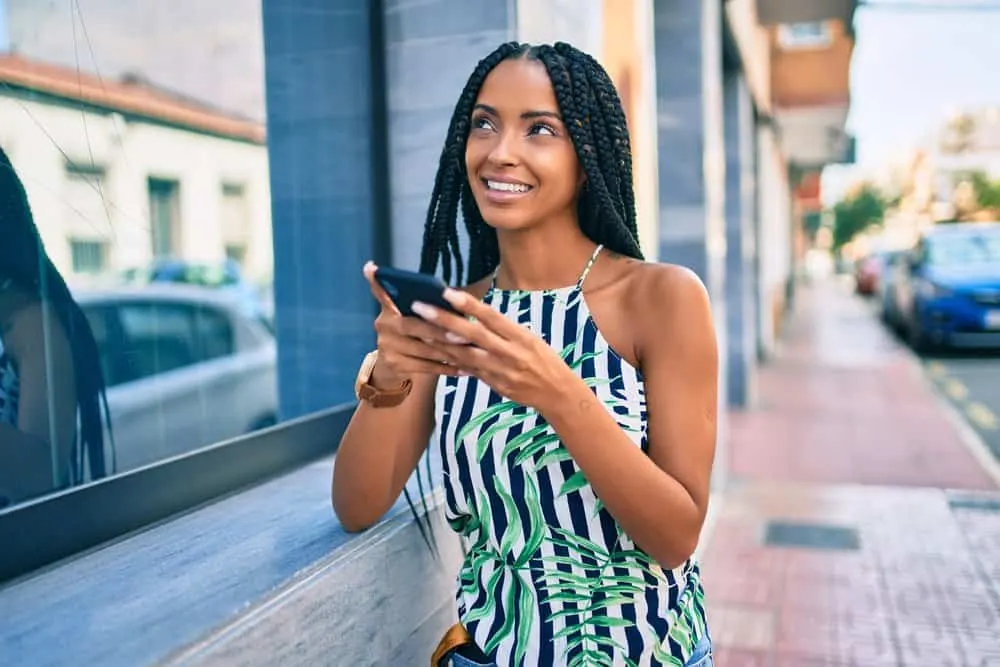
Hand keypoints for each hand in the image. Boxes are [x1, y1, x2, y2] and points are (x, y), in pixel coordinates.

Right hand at [363, 262, 465, 383]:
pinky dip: (447, 367)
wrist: (393, 367)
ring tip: (472, 352)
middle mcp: (384, 324)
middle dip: (439, 331)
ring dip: (449, 352)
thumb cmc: (415, 334)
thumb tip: (457, 295)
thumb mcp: (417, 317)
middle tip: (464, 334)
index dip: (376, 281)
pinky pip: (426, 367)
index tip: (371, 267)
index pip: (382, 291)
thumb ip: (428, 306)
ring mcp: (387, 346)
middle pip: (412, 326)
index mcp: (389, 307)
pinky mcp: (394, 365)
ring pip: (423, 350)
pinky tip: (466, 368)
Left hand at [410, 289, 581, 413]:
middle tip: (421, 308)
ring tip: (419, 329)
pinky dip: (451, 360)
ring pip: (465, 355)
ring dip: (440, 342)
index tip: (447, 292)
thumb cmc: (544, 359)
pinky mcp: (494, 385)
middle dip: (444, 320)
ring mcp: (500, 371)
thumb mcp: (529, 338)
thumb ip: (502, 328)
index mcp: (521, 336)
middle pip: (473, 335)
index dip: (468, 305)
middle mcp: (510, 353)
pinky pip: (469, 371)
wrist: (557, 393)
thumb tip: (472, 314)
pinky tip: (433, 352)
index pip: (491, 317)